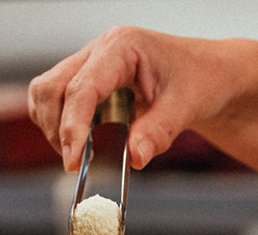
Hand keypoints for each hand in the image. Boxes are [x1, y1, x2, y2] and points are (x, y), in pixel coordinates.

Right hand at [28, 26, 234, 171]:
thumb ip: (158, 132)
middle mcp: (99, 50)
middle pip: (52, 88)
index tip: (72, 160)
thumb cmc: (201, 81)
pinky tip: (85, 142)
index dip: (72, 126)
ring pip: (47, 93)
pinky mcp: (88, 80)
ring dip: (54, 127)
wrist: (209, 74)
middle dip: (57, 129)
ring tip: (81, 154)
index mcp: (122, 47)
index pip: (82, 87)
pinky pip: (58, 100)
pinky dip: (62, 124)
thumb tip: (134, 159)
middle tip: (76, 163)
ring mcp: (90, 63)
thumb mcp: (187, 107)